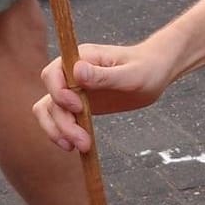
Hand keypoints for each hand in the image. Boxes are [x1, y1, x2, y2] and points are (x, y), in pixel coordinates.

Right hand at [33, 41, 179, 152]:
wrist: (155, 73)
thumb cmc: (147, 68)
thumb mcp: (131, 74)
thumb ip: (104, 75)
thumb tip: (77, 72)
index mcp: (82, 58)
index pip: (52, 73)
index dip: (59, 92)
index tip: (79, 107)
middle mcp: (71, 73)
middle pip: (50, 98)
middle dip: (62, 122)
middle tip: (83, 141)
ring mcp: (73, 90)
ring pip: (49, 111)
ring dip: (58, 131)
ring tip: (79, 147)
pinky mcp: (77, 104)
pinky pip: (59, 119)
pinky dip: (62, 133)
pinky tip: (76, 144)